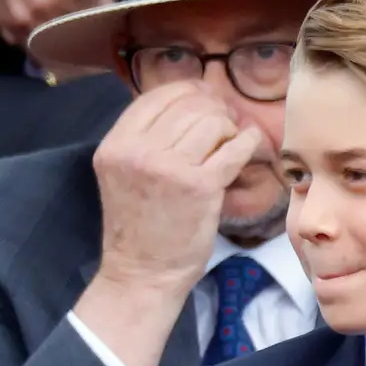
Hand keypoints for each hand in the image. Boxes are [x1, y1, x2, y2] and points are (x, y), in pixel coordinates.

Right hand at [88, 84, 260, 293]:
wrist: (142, 273)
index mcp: (115, 145)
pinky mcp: (200, 187)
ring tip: (228, 146)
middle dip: (213, 110)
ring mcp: (169, 168)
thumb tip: (197, 97)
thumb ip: (148, 137)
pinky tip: (250, 144)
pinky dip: (248, 142)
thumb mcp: (124, 172)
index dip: (188, 91)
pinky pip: (234, 149)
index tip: (206, 100)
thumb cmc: (139, 225)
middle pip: (189, 105)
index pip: (157, 96)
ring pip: (212, 122)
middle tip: (224, 125)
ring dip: (228, 130)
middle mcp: (137, 151)